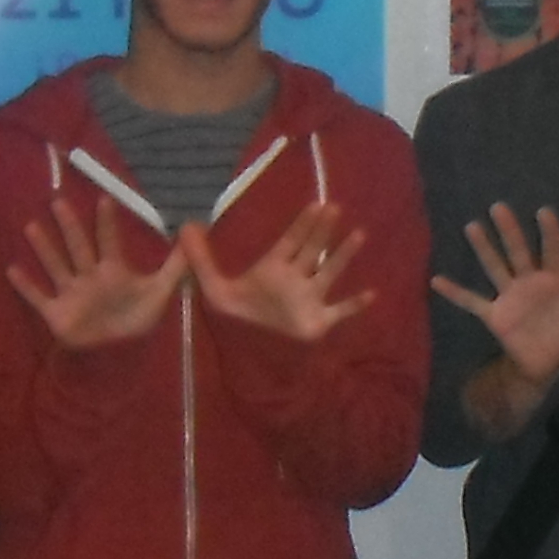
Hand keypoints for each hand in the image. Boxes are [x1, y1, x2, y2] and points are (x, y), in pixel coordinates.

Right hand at [9, 190, 181, 350]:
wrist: (121, 354)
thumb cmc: (137, 318)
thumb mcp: (161, 291)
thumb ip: (176, 265)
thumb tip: (193, 234)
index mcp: (112, 271)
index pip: (109, 242)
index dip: (108, 223)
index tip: (104, 200)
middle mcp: (89, 277)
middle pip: (78, 247)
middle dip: (70, 227)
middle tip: (59, 201)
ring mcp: (71, 294)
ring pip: (56, 266)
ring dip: (45, 248)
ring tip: (32, 226)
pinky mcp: (57, 313)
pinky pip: (39, 297)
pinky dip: (26, 286)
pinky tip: (11, 269)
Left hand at [186, 199, 369, 342]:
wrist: (247, 354)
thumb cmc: (236, 318)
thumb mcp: (214, 288)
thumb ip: (200, 258)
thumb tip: (185, 226)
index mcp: (274, 269)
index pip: (291, 241)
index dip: (303, 224)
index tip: (317, 204)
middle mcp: (295, 279)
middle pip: (312, 250)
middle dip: (323, 231)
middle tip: (335, 207)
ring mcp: (309, 299)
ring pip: (329, 273)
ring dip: (343, 256)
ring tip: (359, 235)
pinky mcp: (318, 322)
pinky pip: (340, 311)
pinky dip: (355, 304)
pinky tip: (372, 294)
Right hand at [430, 202, 558, 381]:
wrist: (550, 364)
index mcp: (556, 280)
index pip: (554, 251)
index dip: (550, 233)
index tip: (544, 211)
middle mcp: (530, 282)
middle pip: (519, 251)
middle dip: (510, 230)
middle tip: (499, 206)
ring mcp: (511, 297)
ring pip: (496, 267)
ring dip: (484, 249)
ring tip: (472, 226)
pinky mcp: (496, 315)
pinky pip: (473, 301)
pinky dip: (456, 292)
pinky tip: (437, 280)